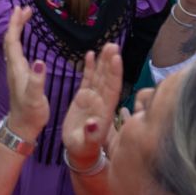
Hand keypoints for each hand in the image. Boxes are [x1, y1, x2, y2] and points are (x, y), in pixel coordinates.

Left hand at [0, 5, 49, 141]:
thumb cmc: (30, 113)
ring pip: (13, 45)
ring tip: (25, 18)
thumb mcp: (35, 97)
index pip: (12, 40)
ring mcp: (16, 71)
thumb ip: (37, 80)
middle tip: (24, 8)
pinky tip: (27, 40)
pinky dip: (21, 40)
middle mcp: (13, 67)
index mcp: (16, 68)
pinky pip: (18, 51)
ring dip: (17, 30)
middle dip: (16, 22)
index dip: (15, 24)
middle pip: (11, 39)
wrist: (23, 127)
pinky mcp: (21, 76)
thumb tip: (40, 61)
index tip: (22, 9)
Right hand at [60, 45, 122, 169]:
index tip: (117, 58)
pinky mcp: (83, 96)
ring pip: (100, 76)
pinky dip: (90, 67)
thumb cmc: (83, 147)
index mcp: (105, 110)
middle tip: (113, 45)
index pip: (113, 88)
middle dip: (111, 62)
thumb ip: (91, 134)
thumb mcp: (86, 143)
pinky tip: (91, 54)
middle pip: (108, 78)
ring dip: (103, 61)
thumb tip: (93, 123)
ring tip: (107, 45)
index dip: (115, 73)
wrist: (79, 149)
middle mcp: (102, 101)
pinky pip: (88, 78)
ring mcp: (93, 97)